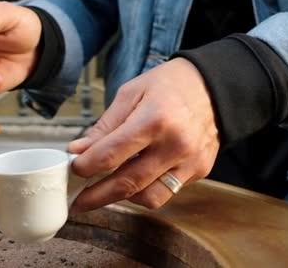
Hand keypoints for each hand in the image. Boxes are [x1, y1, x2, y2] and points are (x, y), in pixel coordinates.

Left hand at [68, 58, 219, 212]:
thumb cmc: (169, 85)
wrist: (214, 86)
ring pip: (148, 198)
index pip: (111, 155)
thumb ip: (105, 126)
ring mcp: (190, 161)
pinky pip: (167, 192)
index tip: (73, 169)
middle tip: (77, 201)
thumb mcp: (131, 93)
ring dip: (122, 198)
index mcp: (154, 119)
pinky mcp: (199, 171)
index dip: (86, 167)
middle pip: (127, 183)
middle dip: (96, 196)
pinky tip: (135, 178)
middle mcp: (175, 145)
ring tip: (106, 190)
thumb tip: (80, 151)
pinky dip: (146, 190)